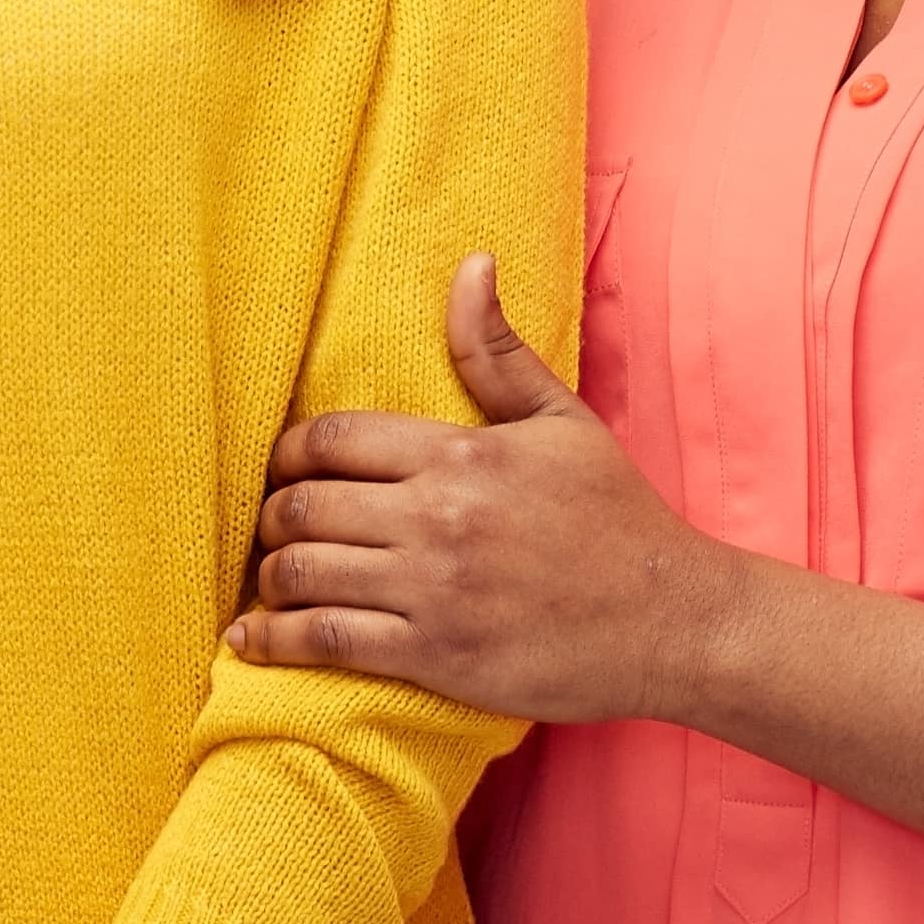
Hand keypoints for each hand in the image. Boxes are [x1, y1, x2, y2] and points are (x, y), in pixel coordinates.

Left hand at [232, 258, 753, 722]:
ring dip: (268, 577)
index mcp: (460, 453)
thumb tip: (470, 266)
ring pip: (302, 573)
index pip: (331, 438)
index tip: (283, 470)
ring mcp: (433, 590)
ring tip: (268, 580)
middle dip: (270, 515)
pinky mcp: (436, 656)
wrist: (672, 619)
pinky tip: (250, 640)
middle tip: (271, 526)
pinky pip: (326, 641)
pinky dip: (274, 641)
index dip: (288, 454)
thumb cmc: (616, 518)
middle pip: (303, 505)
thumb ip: (497, 352)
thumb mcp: (561, 421)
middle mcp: (437, 517)